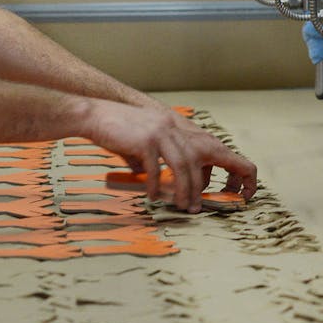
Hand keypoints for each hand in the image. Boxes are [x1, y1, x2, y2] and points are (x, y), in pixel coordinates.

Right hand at [82, 100, 256, 211]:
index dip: (225, 166)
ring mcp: (161, 132)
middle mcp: (173, 128)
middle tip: (197, 207)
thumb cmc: (117, 131)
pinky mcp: (145, 140)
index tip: (229, 188)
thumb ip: (159, 159)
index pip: (212, 148)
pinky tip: (152, 197)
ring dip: (184, 190)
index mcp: (177, 128)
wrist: (93, 115)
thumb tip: (163, 183)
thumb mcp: (146, 143)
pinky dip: (156, 186)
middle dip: (202, 186)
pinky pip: (156, 169)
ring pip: (183, 166)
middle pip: (199, 160)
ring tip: (182, 206)